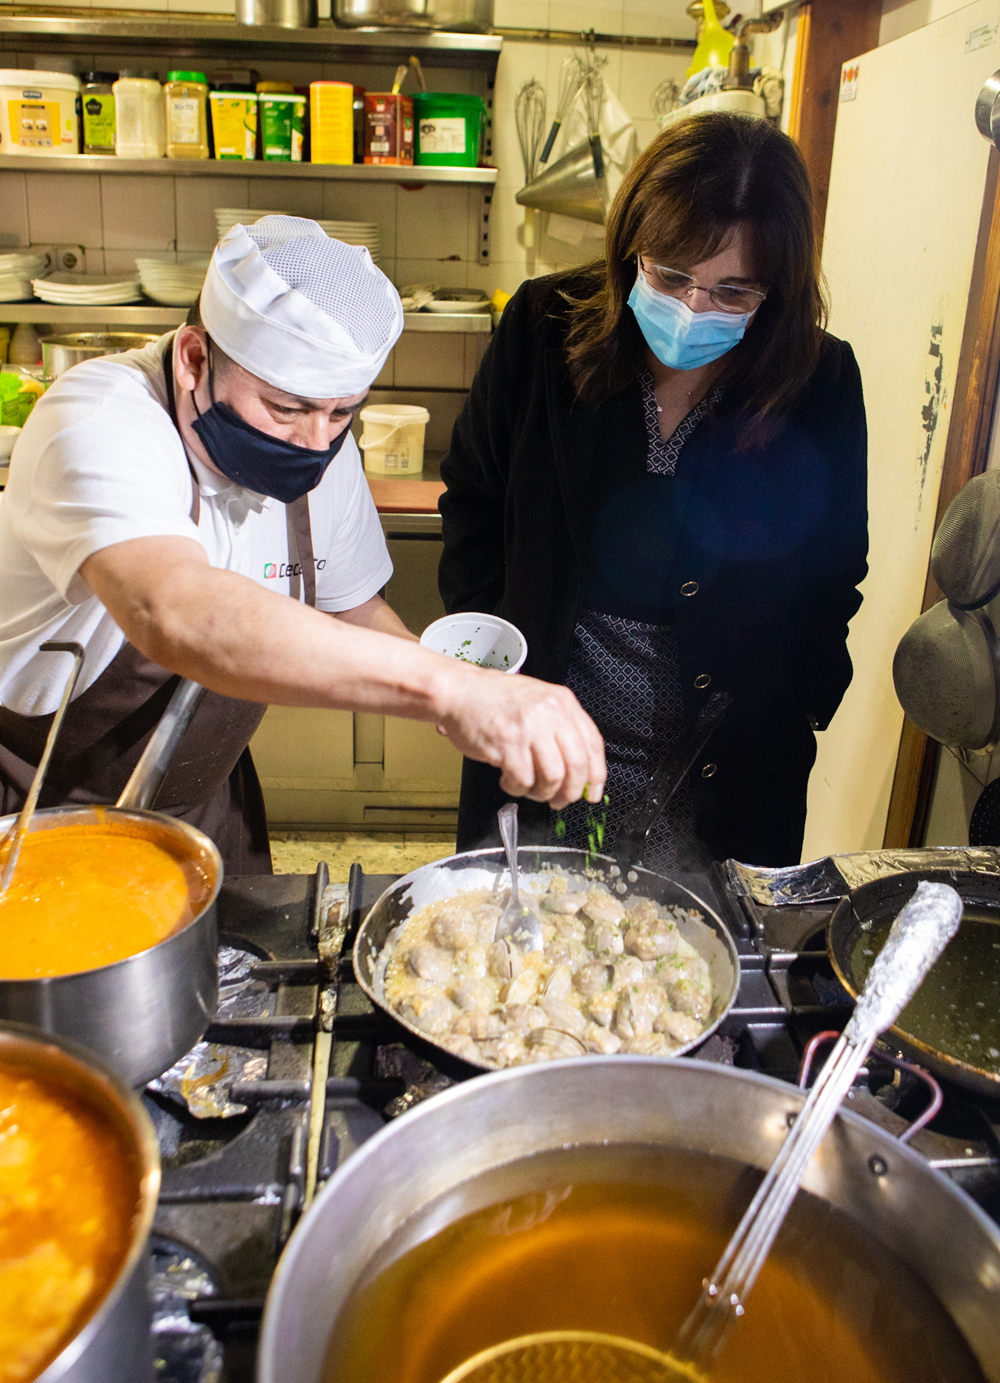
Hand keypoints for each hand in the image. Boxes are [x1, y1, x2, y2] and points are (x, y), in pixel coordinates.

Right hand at [436, 668, 605, 809]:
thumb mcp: (538, 701)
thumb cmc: (494, 699)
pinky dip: (517, 789)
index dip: (596, 775)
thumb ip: (560, 729)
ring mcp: (530, 728)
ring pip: (553, 777)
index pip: (593, 744)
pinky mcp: (508, 744)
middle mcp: (550, 713)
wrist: (459, 691)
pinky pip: (523, 781)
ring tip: (529, 788)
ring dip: (542, 793)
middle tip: (559, 801)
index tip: (592, 793)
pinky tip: (508, 781)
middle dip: (570, 792)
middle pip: (577, 765)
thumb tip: (579, 770)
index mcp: (562, 702)